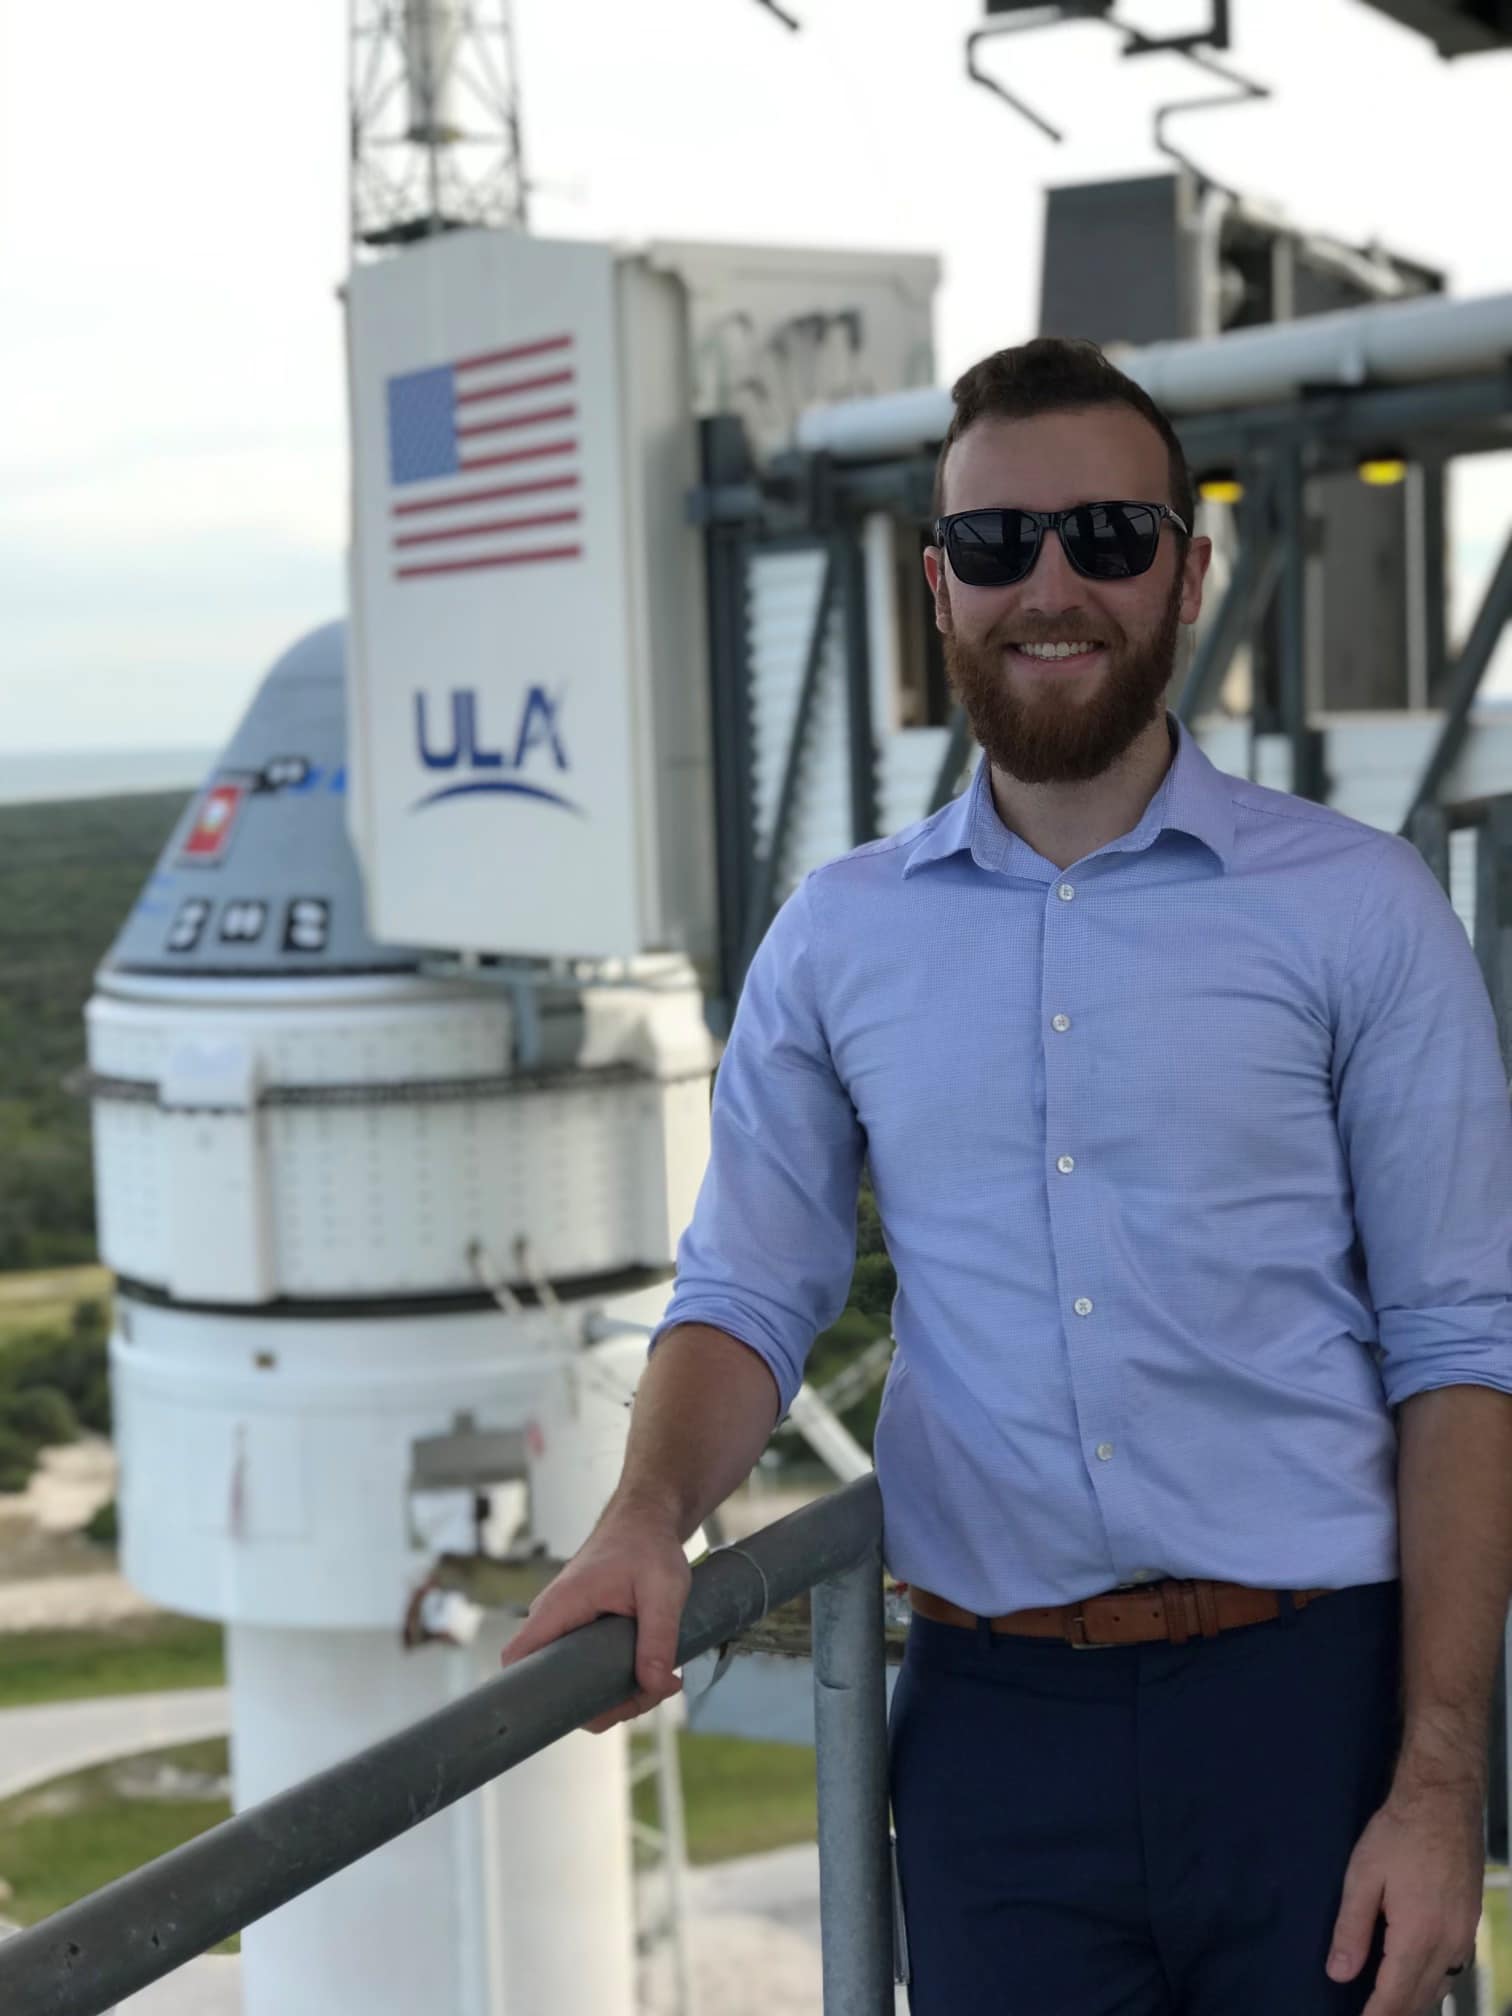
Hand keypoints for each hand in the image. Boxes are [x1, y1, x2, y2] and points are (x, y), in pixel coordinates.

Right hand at [497, 1508, 692, 1735]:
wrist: (648, 1521)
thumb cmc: (648, 1546)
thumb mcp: (663, 1590)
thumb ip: (659, 1638)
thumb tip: (653, 1685)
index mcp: (559, 1607)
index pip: (517, 1658)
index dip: (527, 1694)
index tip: (576, 1711)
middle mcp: (555, 1620)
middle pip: (557, 1685)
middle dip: (606, 1704)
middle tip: (651, 1692)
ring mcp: (568, 1627)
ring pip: (580, 1682)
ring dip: (621, 1694)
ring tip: (665, 1679)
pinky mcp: (585, 1632)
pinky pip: (592, 1669)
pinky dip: (622, 1679)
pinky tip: (656, 1671)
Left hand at [1325, 1781, 1482, 2013]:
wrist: (1444, 1801)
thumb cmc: (1398, 1833)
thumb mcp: (1362, 1876)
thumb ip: (1351, 1928)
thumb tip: (1338, 1974)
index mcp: (1418, 1934)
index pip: (1395, 1995)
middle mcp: (1447, 1943)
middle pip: (1421, 1998)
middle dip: (1395, 2013)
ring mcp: (1464, 1934)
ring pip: (1440, 1986)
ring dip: (1415, 2002)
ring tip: (1388, 2006)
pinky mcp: (1470, 1922)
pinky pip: (1453, 1968)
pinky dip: (1433, 1982)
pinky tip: (1416, 1978)